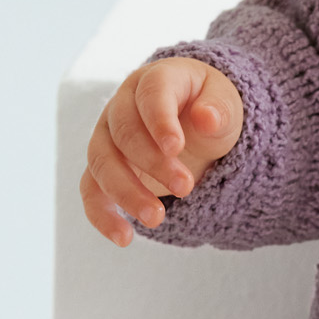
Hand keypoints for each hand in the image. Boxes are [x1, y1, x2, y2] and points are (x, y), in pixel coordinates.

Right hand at [81, 57, 244, 247]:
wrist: (196, 125)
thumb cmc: (209, 109)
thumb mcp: (226, 105)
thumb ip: (219, 110)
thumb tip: (207, 118)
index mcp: (154, 80)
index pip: (151, 94)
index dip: (159, 120)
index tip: (176, 147)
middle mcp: (122, 106)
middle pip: (124, 133)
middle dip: (153, 164)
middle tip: (186, 188)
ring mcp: (107, 137)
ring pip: (102, 164)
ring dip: (126, 193)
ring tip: (157, 219)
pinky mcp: (103, 169)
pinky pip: (91, 191)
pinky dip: (102, 216)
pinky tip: (124, 238)